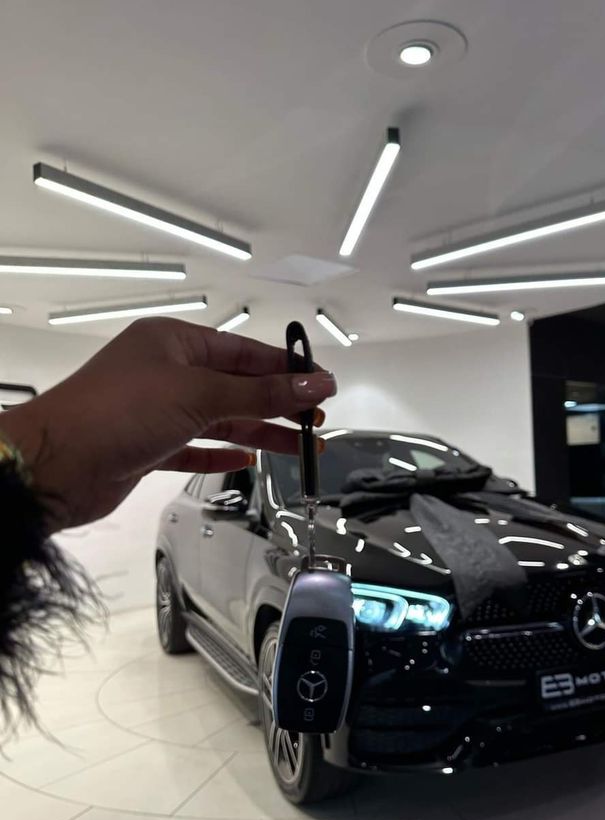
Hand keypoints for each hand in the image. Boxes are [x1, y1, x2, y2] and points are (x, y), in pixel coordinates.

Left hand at [0, 317, 336, 531]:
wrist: (55, 465)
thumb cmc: (114, 413)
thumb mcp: (199, 394)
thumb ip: (262, 393)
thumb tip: (313, 385)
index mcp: (175, 342)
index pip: (245, 352)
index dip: (287, 369)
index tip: (321, 384)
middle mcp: (166, 372)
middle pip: (237, 386)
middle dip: (279, 404)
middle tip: (316, 421)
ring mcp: (157, 410)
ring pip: (221, 419)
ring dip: (260, 432)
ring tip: (299, 446)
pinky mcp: (148, 446)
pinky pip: (196, 448)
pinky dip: (221, 454)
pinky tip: (245, 459)